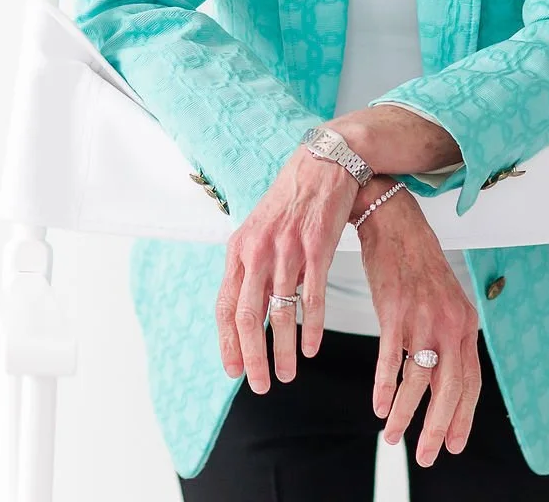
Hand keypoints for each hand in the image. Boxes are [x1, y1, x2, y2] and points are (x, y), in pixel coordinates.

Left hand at [214, 146, 358, 391]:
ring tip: (287, 374)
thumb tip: (245, 313)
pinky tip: (311, 348)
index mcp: (239, 249)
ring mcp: (288, 248)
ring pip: (282, 312)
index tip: (233, 371)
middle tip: (261, 384)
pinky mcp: (317, 245)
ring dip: (283, 349)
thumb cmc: (290, 201)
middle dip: (253, 357)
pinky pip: (312, 295)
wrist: (322, 164)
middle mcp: (258, 250)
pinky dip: (312, 326)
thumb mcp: (258, 231)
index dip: (227, 342)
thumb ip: (250, 268)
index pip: (225, 305)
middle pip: (249, 316)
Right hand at [357, 185, 480, 466]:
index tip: (454, 444)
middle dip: (438, 428)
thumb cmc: (414, 259)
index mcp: (465, 322)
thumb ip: (446, 333)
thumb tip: (443, 372)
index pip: (470, 381)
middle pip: (449, 389)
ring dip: (405, 414)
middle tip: (428, 457)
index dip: (462, 416)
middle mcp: (450, 323)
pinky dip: (384, 386)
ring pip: (417, 381)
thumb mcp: (442, 298)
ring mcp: (423, 317)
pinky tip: (378, 405)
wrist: (393, 219)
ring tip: (391, 435)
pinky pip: (390, 360)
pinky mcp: (395, 311)